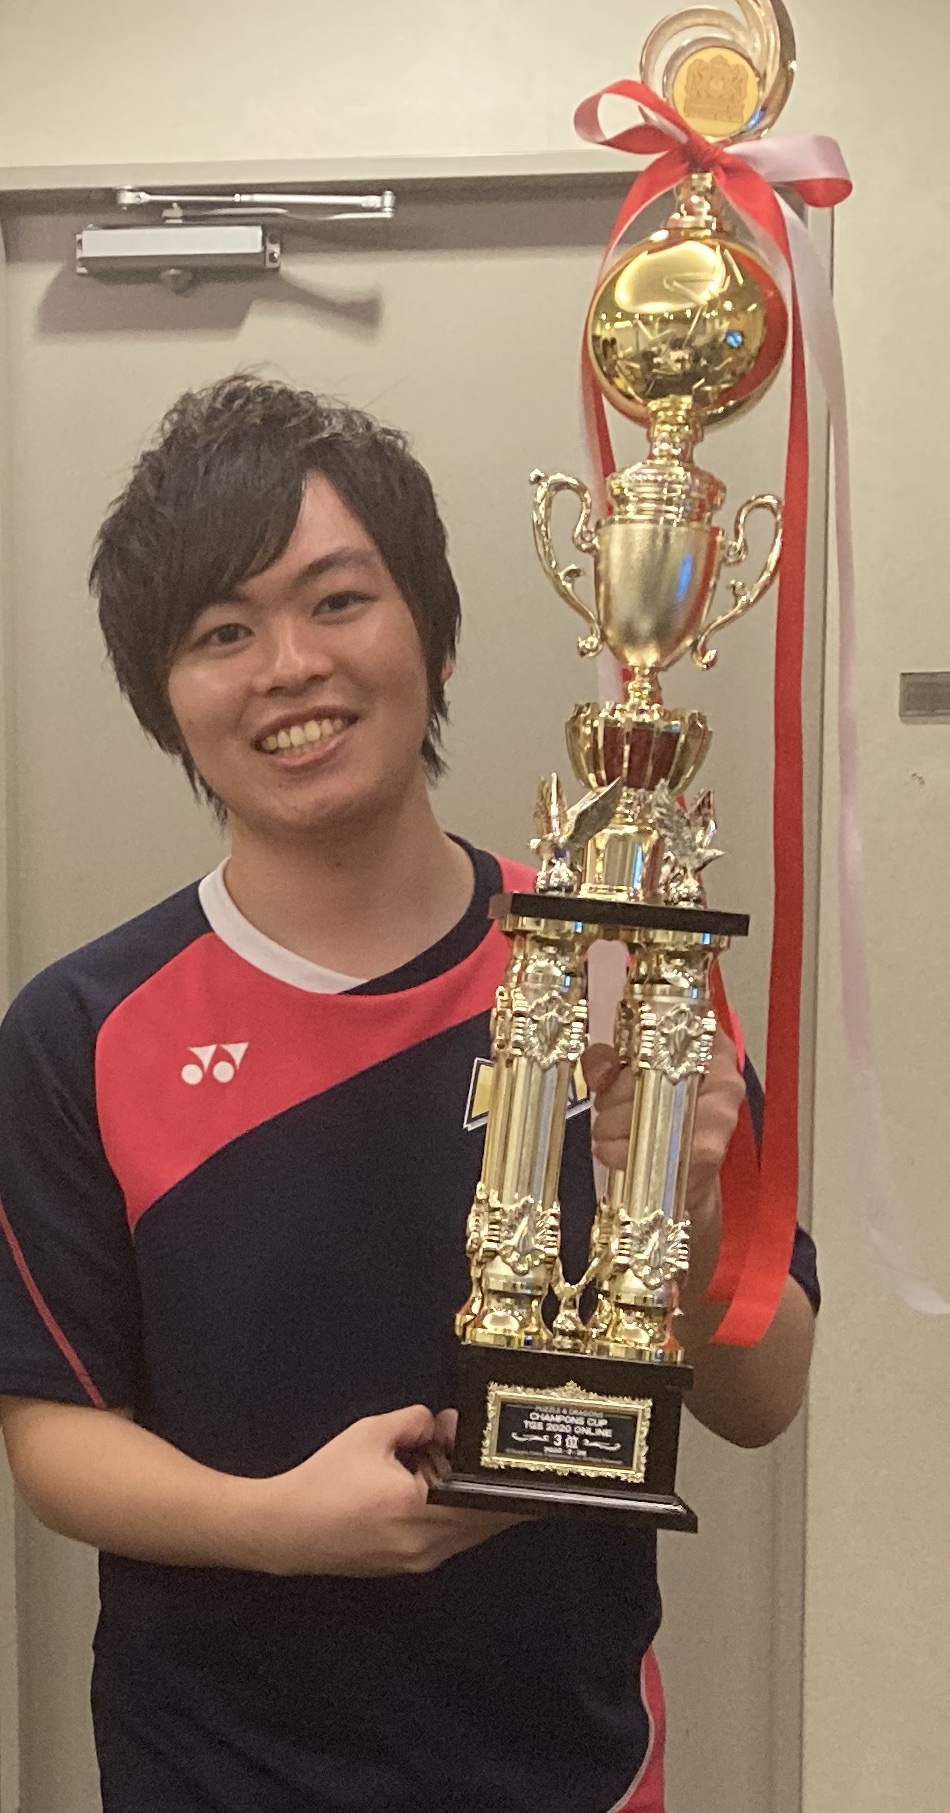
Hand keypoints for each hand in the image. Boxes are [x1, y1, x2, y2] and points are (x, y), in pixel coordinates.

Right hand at [260, 1404, 521, 1577]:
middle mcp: (427, 1545)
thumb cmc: (324, 1481)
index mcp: (420, 1510)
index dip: (509, 1481)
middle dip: (495, 1489)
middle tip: (492, 1458)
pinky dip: (454, 1517)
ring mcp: (418, 1562)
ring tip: (456, 1471)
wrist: (284, 1530)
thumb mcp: (370, 1434)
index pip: (489, 1503)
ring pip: (469, 1533)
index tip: (518, 1460)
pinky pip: (449, 1542)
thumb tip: (444, 1424)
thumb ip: (415, 1422)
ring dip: (474, 1504)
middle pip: (486, 1521)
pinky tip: (435, 1491)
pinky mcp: (407, 1568)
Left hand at [581, 1026, 743, 1202]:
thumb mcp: (630, 1072)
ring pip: (655, 1113)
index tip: (618, 1063)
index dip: (638, 1044)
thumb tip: (599, 1071)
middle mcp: (725, 1077)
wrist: (681, 1165)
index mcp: (711, 1045)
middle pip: (660, 1075)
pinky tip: (609, 1150)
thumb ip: (606, 1060)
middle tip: (603, 1105)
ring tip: (603, 1128)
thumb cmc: (658, 1107)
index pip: (676, 1027)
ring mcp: (721, 1117)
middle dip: (617, 1093)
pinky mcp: (708, 1153)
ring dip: (615, 1124)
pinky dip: (621, 1152)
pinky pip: (655, 1149)